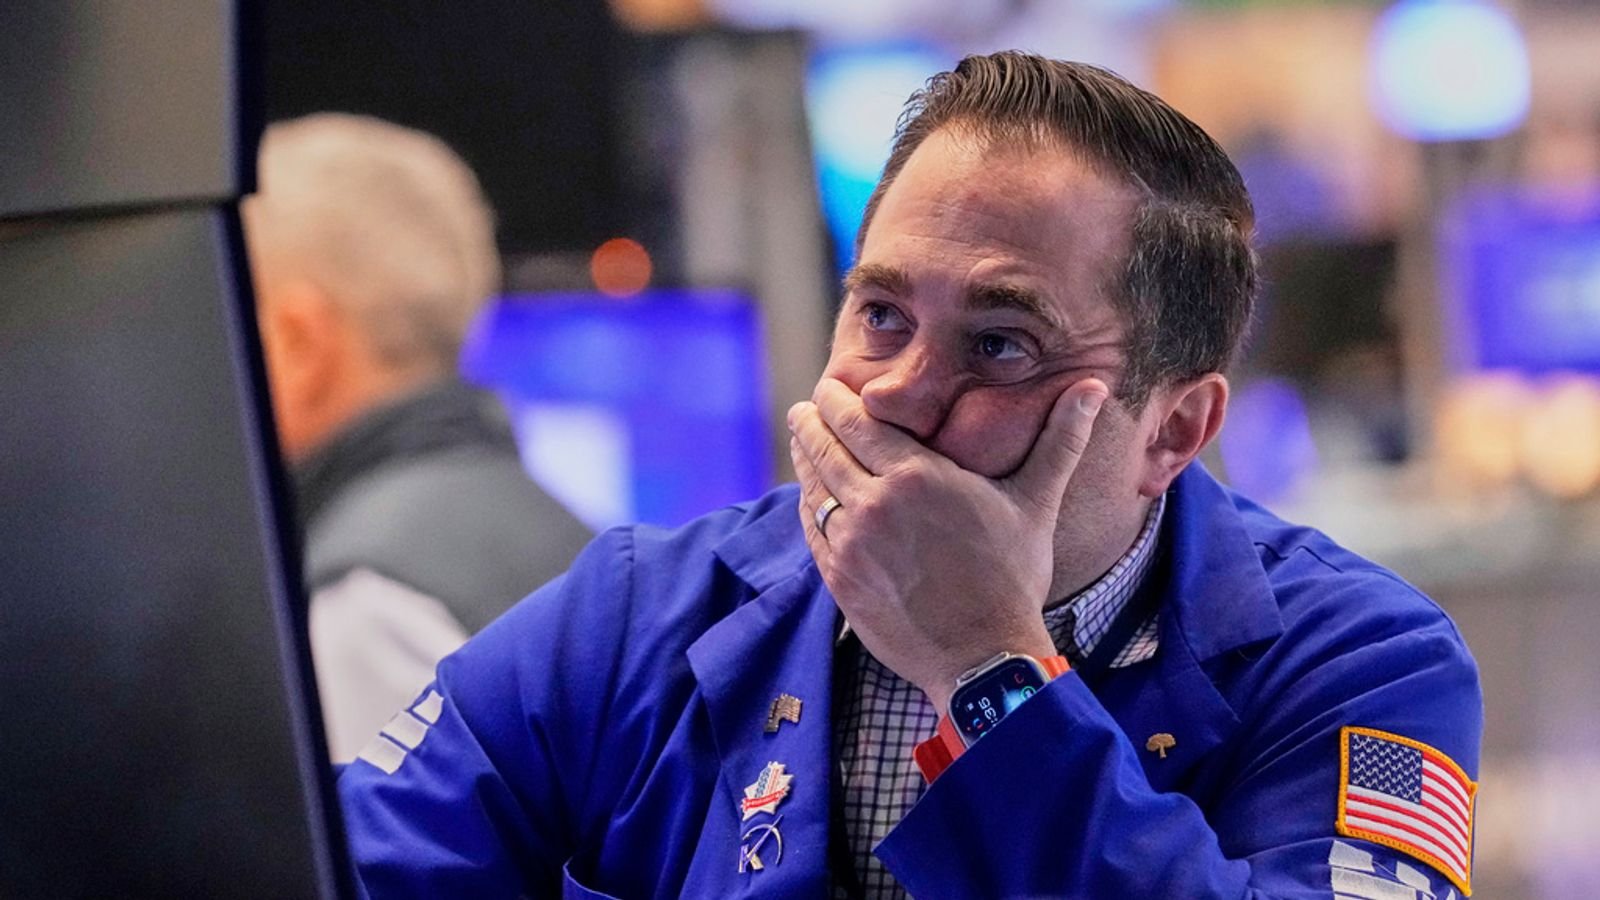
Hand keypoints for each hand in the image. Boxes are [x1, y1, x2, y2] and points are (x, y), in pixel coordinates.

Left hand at [787, 376, 1106, 712]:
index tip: (829, 387)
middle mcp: (874, 504)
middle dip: (811, 422)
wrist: (984, 659)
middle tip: (805, 407)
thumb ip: (1059, 440)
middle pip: (826, 448)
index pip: (858, 421)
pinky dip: (807, 505)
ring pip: (813, 488)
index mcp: (916, 476)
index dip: (837, 401)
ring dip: (804, 459)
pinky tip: (810, 495)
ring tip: (801, 440)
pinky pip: (811, 530)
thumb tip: (1094, 387)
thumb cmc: (1013, 578)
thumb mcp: (1035, 503)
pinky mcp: (839, 580)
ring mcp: (851, 545)